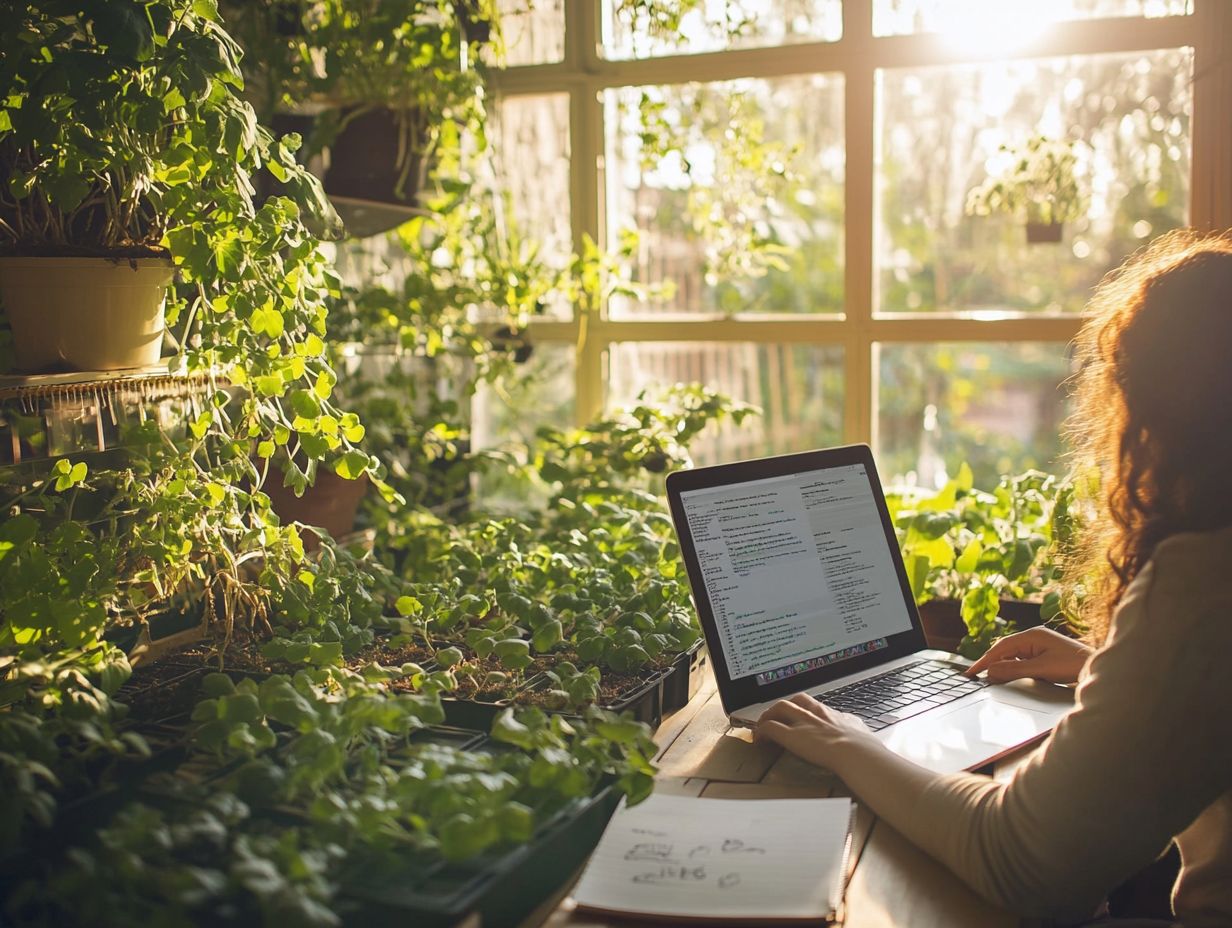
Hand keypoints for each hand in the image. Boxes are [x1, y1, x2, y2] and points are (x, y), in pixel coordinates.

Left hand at [753, 693, 878, 769]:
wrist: (858, 752)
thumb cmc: (865, 749)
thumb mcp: (862, 733)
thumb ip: (856, 730)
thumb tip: (862, 733)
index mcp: (834, 714)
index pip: (815, 705)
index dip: (804, 709)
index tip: (801, 717)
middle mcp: (817, 713)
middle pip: (797, 700)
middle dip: (785, 707)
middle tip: (777, 717)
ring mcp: (803, 723)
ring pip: (781, 707)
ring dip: (770, 715)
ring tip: (764, 725)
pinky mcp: (792, 736)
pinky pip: (771, 728)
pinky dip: (762, 731)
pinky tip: (759, 739)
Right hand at [965, 627, 1092, 684]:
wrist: (1097, 669)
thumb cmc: (1072, 665)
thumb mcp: (1040, 669)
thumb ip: (1014, 670)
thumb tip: (991, 671)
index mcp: (1032, 635)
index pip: (1001, 647)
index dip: (985, 660)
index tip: (971, 672)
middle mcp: (1033, 638)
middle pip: (1005, 651)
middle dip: (991, 663)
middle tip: (976, 677)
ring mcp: (1038, 647)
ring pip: (1012, 657)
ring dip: (1002, 667)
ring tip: (989, 679)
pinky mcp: (1043, 656)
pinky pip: (1021, 662)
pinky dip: (1012, 669)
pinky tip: (1007, 677)